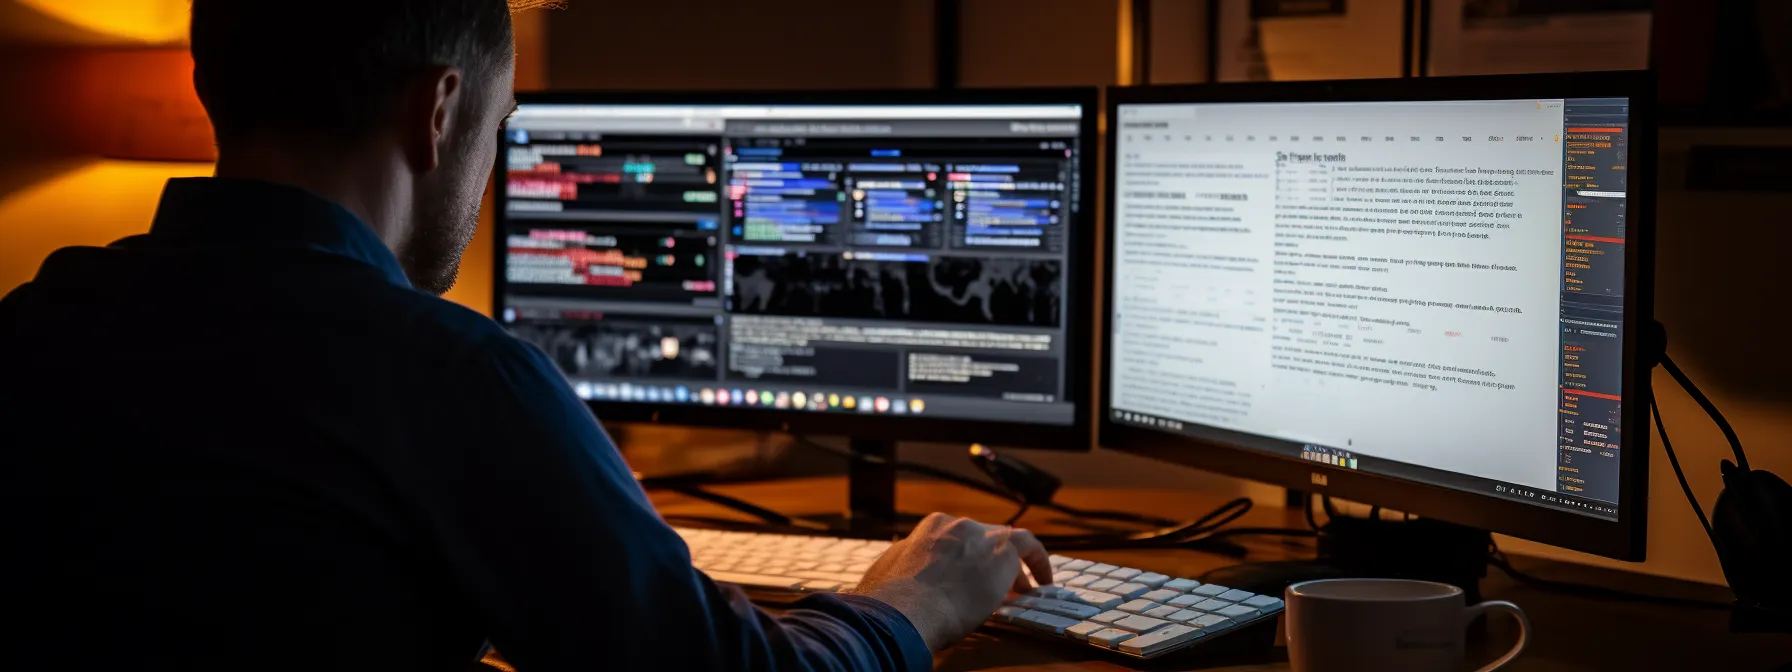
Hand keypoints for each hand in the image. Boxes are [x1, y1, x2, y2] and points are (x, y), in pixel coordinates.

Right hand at [847, 512, 1052, 651]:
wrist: (908, 609)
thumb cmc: (889, 602)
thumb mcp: (882, 578)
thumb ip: (891, 572)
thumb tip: (868, 584)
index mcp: (927, 529)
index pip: (952, 538)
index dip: (961, 559)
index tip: (962, 577)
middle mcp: (956, 525)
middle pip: (981, 539)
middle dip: (986, 563)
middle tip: (993, 587)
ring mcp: (981, 535)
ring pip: (1006, 542)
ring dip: (1014, 564)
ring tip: (1022, 588)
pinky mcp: (1004, 551)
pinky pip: (1031, 547)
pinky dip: (1039, 561)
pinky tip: (1043, 583)